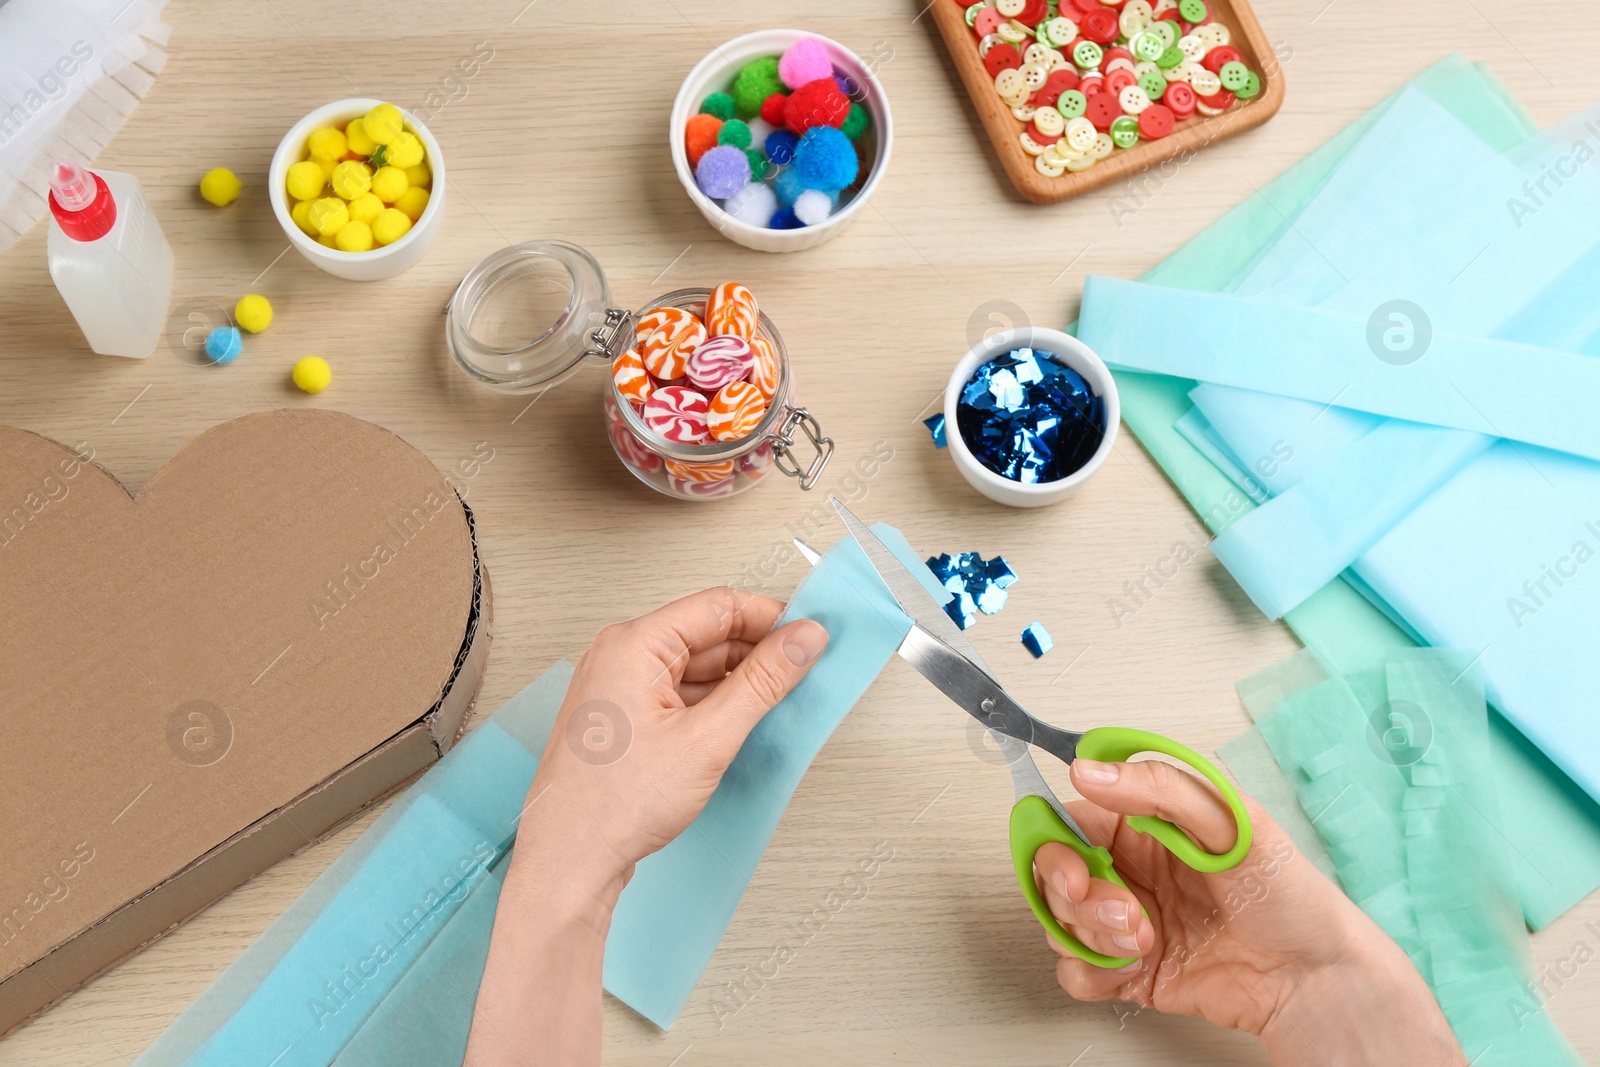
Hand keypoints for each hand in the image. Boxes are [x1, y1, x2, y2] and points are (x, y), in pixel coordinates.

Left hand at [466, 588, 826, 1066]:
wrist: (569, 864)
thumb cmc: (612, 807)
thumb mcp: (707, 739)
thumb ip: (762, 682)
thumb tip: (801, 640)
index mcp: (632, 644)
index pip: (718, 605)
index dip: (770, 617)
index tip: (808, 636)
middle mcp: (620, 657)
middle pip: (707, 634)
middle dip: (757, 653)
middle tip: (802, 673)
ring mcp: (619, 689)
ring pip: (696, 667)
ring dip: (738, 683)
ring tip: (776, 706)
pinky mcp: (625, 719)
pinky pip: (681, 694)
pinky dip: (714, 705)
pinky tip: (740, 727)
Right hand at [1038, 759, 1463, 1065]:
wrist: (1315, 979)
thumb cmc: (1290, 896)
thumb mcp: (1234, 820)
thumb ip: (1158, 787)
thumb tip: (1089, 769)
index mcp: (1143, 823)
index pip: (1068, 819)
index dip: (1055, 842)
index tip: (1076, 867)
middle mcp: (1129, 869)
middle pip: (1055, 874)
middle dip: (1079, 897)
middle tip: (1123, 910)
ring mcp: (1125, 921)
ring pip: (1061, 923)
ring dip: (1092, 936)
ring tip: (1145, 940)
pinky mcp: (1129, 970)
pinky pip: (1078, 973)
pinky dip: (1092, 975)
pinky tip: (1128, 970)